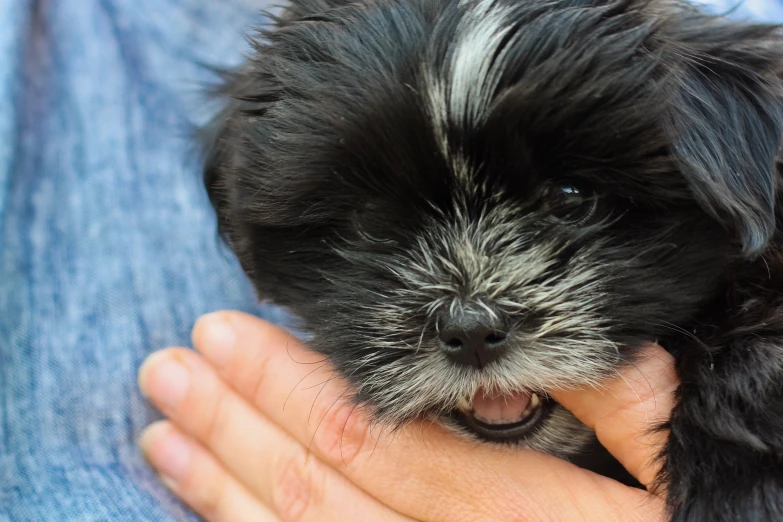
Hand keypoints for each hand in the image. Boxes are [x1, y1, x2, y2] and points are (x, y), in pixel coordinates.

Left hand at [138, 311, 674, 520]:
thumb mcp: (677, 471)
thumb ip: (622, 404)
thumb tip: (555, 334)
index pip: (378, 441)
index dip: (292, 385)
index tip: (227, 333)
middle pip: (319, 494)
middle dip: (233, 425)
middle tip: (167, 368)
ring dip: (220, 486)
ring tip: (160, 433)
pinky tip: (208, 506)